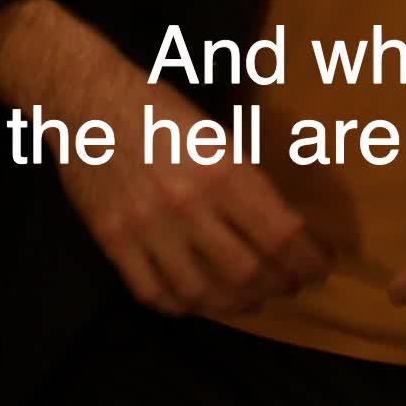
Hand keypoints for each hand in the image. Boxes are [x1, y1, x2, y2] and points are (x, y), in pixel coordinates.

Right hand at [0, 0, 328, 316]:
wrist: (87, 100)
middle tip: (288, 285)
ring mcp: (148, 228)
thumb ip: (242, 180)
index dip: (306, 259)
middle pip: (248, 271)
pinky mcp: (114, 241)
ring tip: (249, 298)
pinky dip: (182, 305)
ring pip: (204, 292)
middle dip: (278, 285)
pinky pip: (154, 293)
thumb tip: (279, 224)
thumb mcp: (214, 133)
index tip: (318, 266)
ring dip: (235, 303)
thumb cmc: (157, 108)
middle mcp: (189, 204)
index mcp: (222, 169)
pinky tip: (197, 298)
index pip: (280, 234)